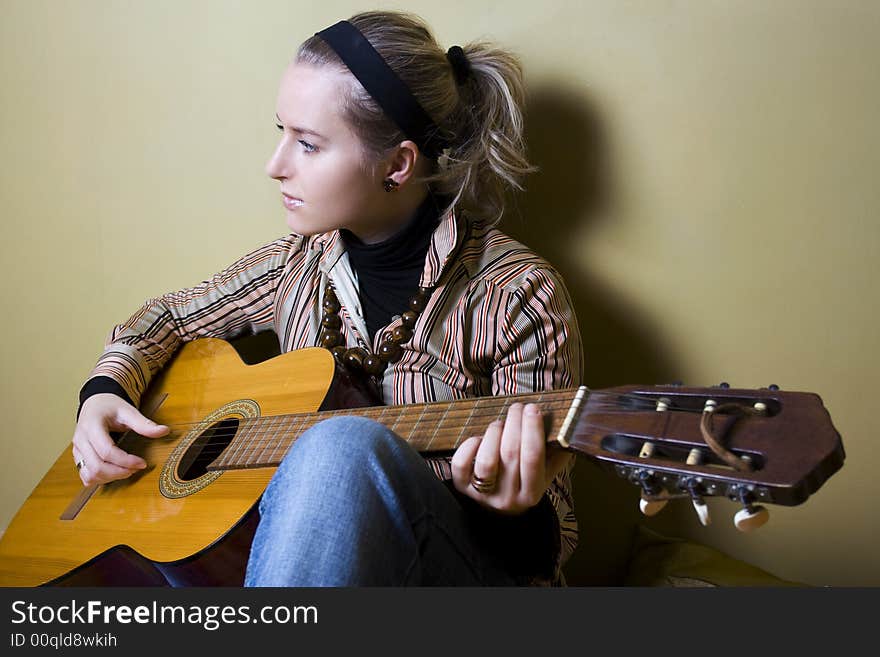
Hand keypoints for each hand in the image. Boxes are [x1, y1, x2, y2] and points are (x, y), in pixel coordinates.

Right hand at [72, 393, 168, 485]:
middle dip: (119, 472)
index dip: (126, 461)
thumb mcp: (128, 410)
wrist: (95, 403)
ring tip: (127, 470)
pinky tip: (115, 472)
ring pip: (89, 475)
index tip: (142, 463)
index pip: (106, 451)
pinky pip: (86, 476)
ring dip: (110, 477)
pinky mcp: (78, 457)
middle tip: (137, 468)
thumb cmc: (110, 406)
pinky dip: (100, 479)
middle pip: (97, 467)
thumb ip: (144, 423)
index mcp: (91, 426)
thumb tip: (164, 431)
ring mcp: (77, 450)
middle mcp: (80, 440)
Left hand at [450, 402, 572, 514]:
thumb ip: (558, 452)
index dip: (532, 429)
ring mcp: (484, 494)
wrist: (502, 511)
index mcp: (532, 493)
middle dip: (515, 423)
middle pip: (510, 454)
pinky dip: (469, 446)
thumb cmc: (526, 481)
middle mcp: (508, 498)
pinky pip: (461, 465)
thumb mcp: (546, 472)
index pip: (533, 457)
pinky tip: (479, 438)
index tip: (533, 408)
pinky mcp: (462, 488)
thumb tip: (568, 425)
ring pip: (486, 460)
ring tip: (500, 424)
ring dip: (494, 433)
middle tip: (518, 407)